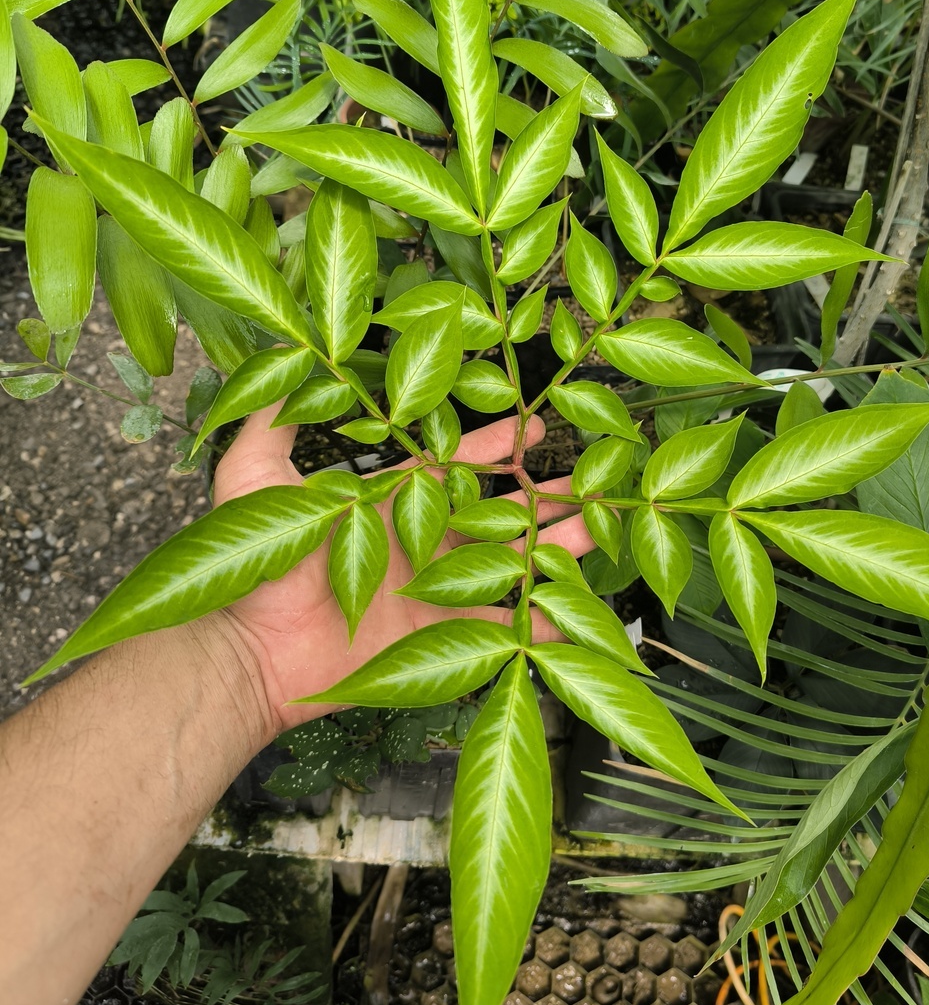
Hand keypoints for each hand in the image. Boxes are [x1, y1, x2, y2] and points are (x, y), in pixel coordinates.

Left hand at [212, 407, 592, 729]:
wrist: (254, 651)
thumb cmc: (255, 566)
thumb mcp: (254, 478)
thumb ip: (272, 422)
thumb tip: (278, 353)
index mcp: (391, 502)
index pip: (453, 464)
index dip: (491, 444)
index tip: (531, 425)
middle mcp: (421, 541)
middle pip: (496, 511)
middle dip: (542, 494)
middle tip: (590, 477)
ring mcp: (434, 590)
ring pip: (510, 561)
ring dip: (554, 545)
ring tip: (598, 525)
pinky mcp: (440, 638)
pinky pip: (501, 626)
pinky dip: (541, 619)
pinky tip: (577, 606)